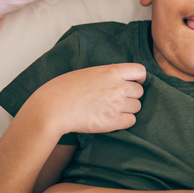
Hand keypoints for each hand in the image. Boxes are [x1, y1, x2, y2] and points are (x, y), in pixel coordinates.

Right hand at [29, 63, 144, 135]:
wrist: (53, 107)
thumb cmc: (64, 89)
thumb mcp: (87, 73)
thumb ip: (105, 76)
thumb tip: (115, 80)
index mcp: (111, 71)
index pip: (140, 71)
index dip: (139, 78)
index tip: (133, 83)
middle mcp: (117, 87)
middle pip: (139, 92)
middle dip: (131, 96)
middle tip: (117, 100)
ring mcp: (116, 104)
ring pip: (137, 107)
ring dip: (127, 109)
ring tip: (112, 110)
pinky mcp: (113, 122)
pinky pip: (131, 121)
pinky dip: (124, 121)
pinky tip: (111, 120)